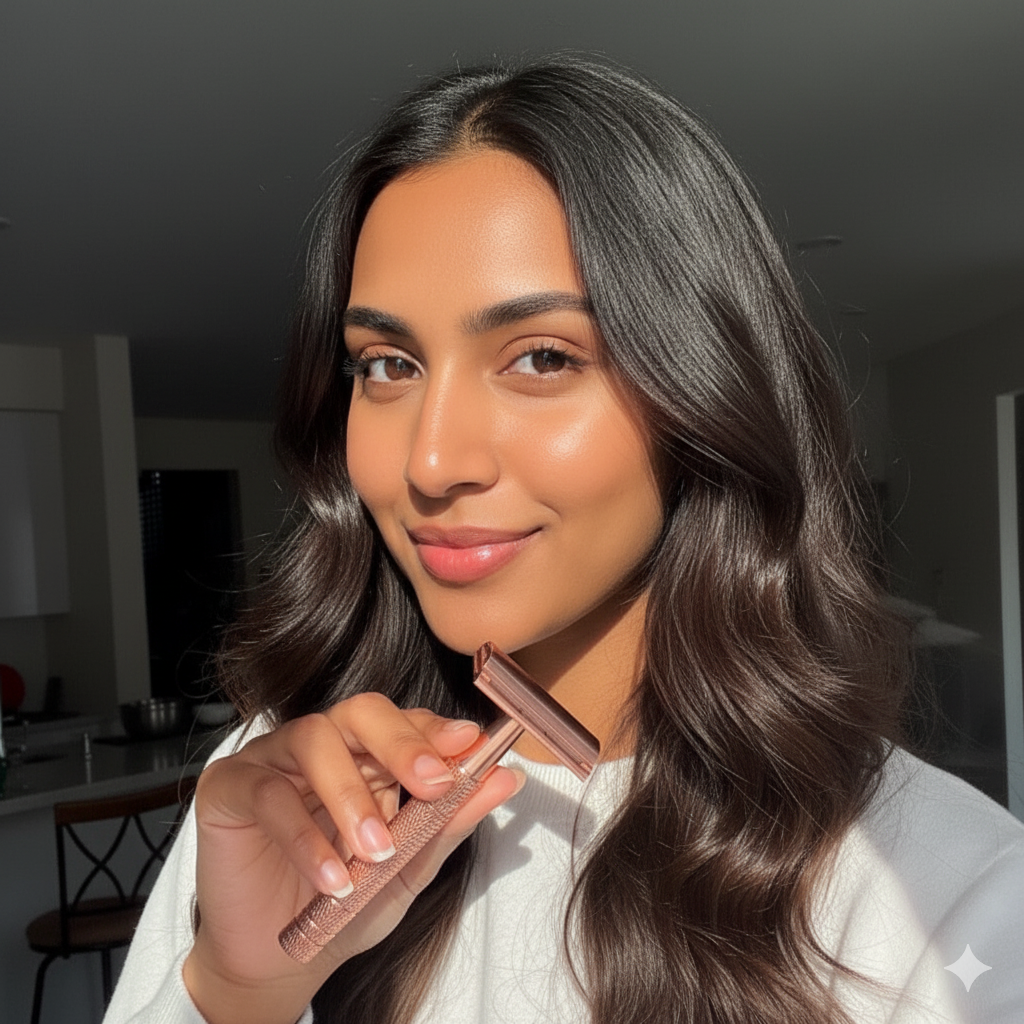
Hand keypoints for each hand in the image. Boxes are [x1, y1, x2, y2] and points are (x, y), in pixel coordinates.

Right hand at [182, 694, 521, 1023]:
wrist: (279, 959)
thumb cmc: (345, 905)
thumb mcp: (409, 869)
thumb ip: (451, 822)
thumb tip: (506, 778)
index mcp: (368, 755)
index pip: (405, 721)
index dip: (436, 729)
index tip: (469, 745)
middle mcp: (323, 745)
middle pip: (361, 712)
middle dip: (402, 742)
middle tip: (432, 783)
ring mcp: (274, 759)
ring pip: (313, 740)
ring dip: (351, 794)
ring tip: (375, 851)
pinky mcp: (229, 787)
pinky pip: (268, 793)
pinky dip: (304, 836)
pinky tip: (332, 878)